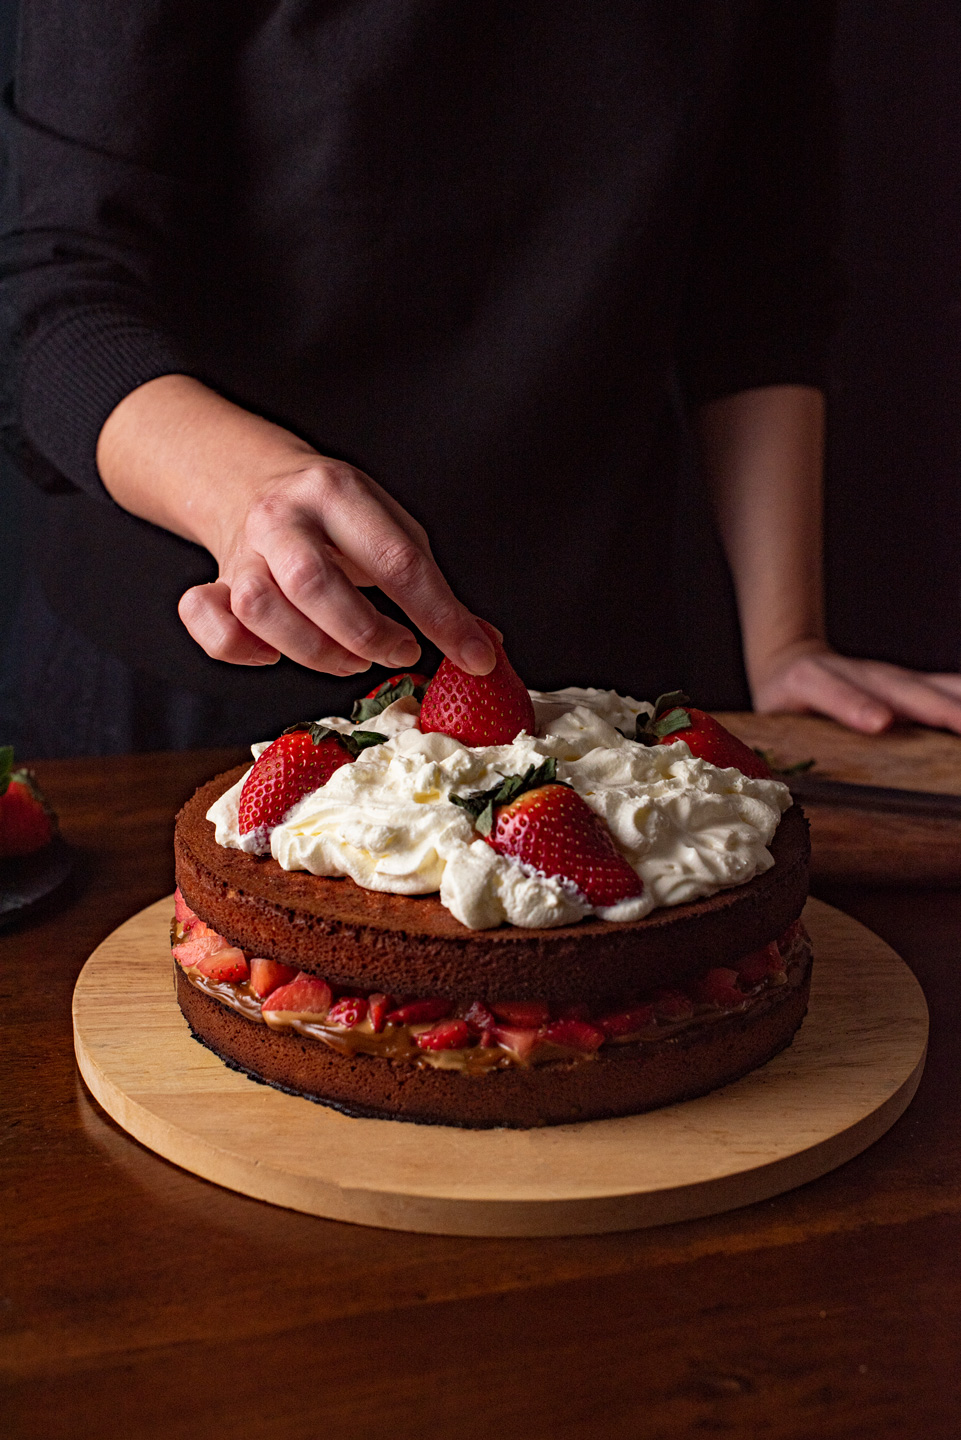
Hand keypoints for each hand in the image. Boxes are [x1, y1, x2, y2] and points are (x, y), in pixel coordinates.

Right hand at [97, 376, 496, 676]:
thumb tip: (484, 645)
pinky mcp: (213, 583)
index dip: (440, 616)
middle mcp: (282, 518)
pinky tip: (275, 653)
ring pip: (260, 607)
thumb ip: (430, 584)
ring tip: (350, 657)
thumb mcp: (388, 526)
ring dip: (314, 649)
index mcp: (337, 491)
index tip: (473, 656)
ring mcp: (242, 552)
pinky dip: (241, 650)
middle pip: (313, 583)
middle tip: (399, 651)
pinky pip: (212, 625)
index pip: (397, 559)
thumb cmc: (333, 514)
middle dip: (367, 633)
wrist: (246, 477)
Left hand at [749, 640, 960, 734]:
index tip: (879, 722)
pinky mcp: (913, 685)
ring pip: (938, 686)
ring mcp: (894, 679)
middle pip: (904, 689)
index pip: (835, 692)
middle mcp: (863, 675)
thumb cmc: (786, 697)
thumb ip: (782, 733)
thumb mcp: (773, 712)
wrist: (793, 661)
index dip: (855, 704)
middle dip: (937, 708)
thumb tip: (803, 759)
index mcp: (815, 680)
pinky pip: (948, 687)